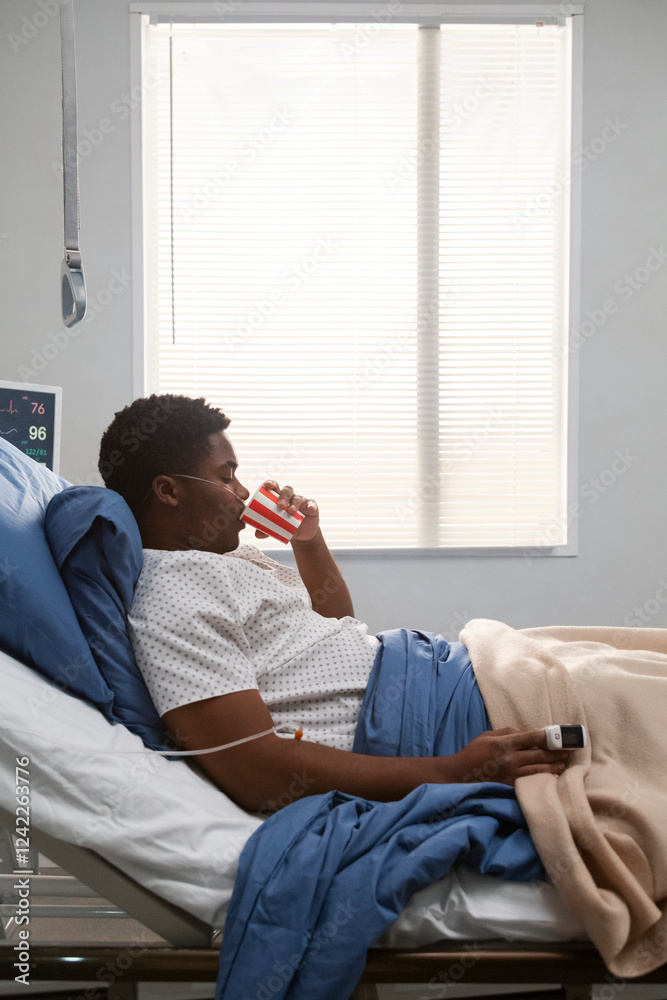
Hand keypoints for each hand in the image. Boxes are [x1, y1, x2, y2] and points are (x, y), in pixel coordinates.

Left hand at [256, 481, 320, 542]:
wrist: (301, 534)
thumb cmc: (285, 525)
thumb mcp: (276, 527)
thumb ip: (266, 529)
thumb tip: (258, 534)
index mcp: (279, 497)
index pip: (275, 486)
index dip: (271, 483)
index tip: (267, 486)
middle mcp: (290, 497)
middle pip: (287, 490)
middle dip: (283, 496)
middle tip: (280, 506)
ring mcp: (301, 501)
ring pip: (298, 497)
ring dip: (294, 503)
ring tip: (290, 511)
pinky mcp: (312, 507)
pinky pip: (312, 504)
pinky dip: (311, 506)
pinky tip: (309, 508)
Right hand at [445, 728, 568, 785]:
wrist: (459, 775)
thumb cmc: (473, 753)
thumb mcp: (487, 736)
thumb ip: (507, 732)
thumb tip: (526, 733)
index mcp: (504, 743)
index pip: (532, 737)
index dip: (549, 736)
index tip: (561, 735)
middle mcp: (510, 758)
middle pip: (540, 754)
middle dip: (556, 752)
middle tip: (568, 750)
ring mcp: (511, 774)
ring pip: (539, 769)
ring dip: (554, 766)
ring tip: (565, 764)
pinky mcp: (511, 786)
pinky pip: (531, 782)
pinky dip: (544, 779)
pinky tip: (553, 778)